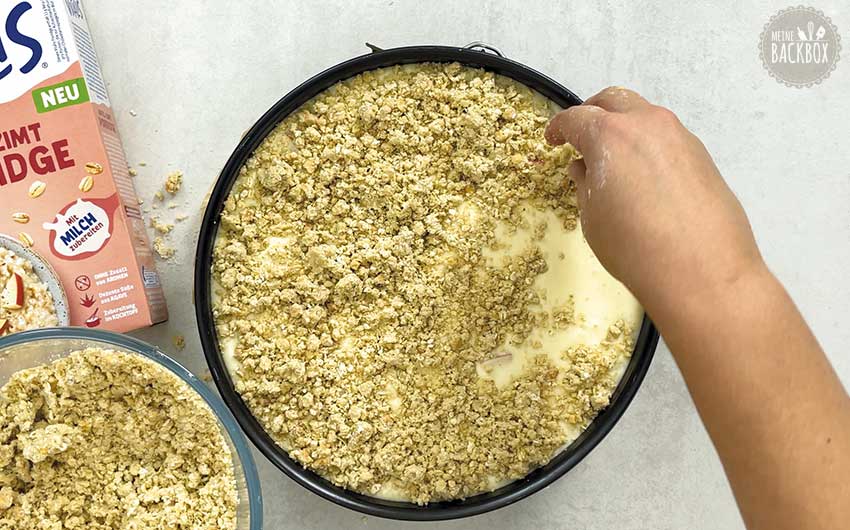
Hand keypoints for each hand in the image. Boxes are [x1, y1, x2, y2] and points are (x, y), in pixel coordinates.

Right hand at [545, 87, 763, 311]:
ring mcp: (679, 136)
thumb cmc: (635, 247)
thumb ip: (585, 184)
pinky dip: (648, 145)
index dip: (558, 128)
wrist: (702, 271)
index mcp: (609, 135)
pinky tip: (643, 178)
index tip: (553, 140)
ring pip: (644, 116)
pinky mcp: (701, 155)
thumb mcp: (593, 217)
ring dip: (623, 127)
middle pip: (612, 101)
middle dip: (592, 113)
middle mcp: (646, 124)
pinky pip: (666, 138)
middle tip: (580, 137)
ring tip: (614, 160)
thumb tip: (584, 168)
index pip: (575, 118)